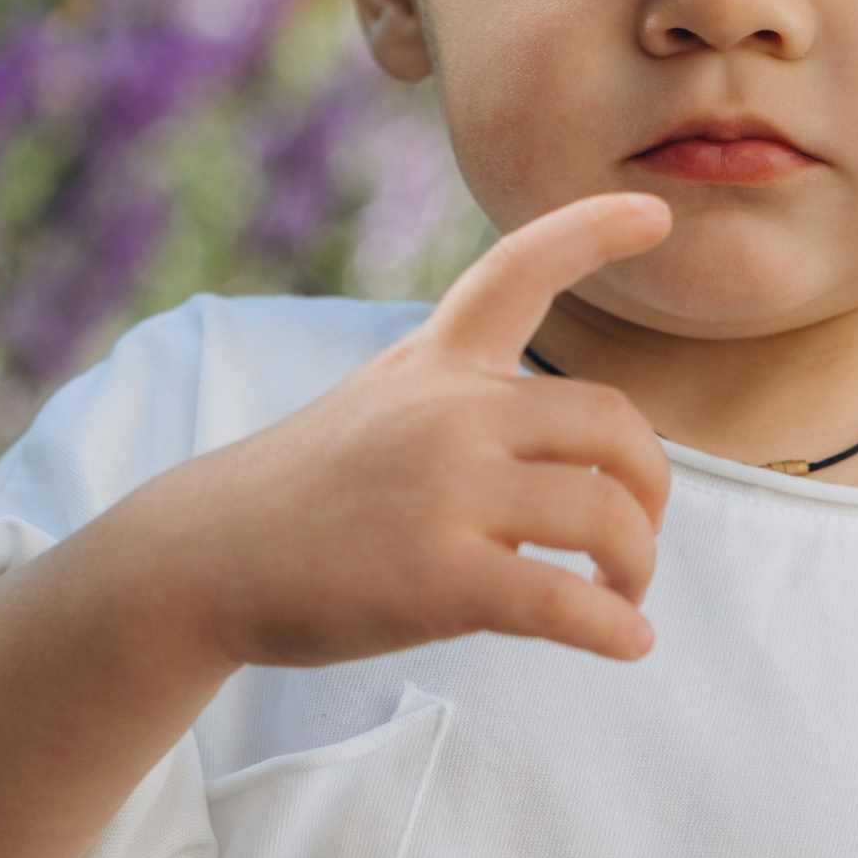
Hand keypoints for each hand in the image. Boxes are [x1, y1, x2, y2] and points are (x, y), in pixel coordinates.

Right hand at [147, 190, 676, 672]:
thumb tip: (573, 462)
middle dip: (650, 483)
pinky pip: (567, 603)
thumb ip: (467, 404)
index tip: (653, 215)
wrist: (204, 558)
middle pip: (611, 424)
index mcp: (436, 362)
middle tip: (640, 531)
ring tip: (624, 593)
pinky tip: (628, 642)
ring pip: (606, 517)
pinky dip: (615, 628)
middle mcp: (451, 413)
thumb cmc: (305, 494)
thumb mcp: (381, 406)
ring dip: (637, 565)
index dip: (594, 231)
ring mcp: (448, 494)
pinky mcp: (442, 578)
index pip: (519, 270)